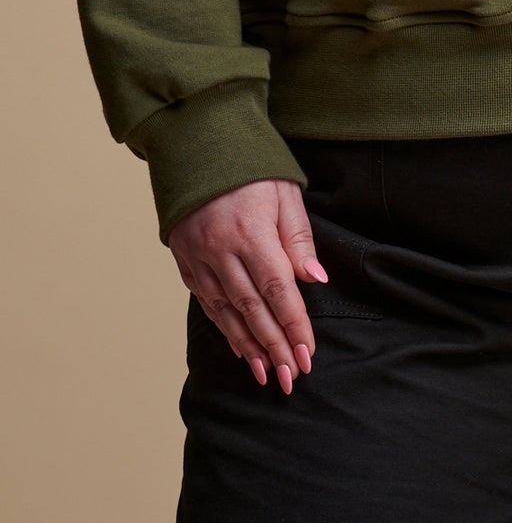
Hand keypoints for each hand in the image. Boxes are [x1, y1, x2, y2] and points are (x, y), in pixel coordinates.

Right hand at [168, 178, 327, 393]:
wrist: (197, 145)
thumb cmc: (251, 166)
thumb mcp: (285, 192)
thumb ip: (299, 238)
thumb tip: (314, 280)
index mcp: (251, 232)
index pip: (278, 290)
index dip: (294, 326)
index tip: (308, 354)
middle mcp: (221, 250)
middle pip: (253, 309)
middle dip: (275, 347)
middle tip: (291, 378)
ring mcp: (199, 258)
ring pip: (227, 313)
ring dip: (250, 347)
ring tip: (268, 374)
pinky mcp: (185, 261)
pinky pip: (207, 303)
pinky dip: (225, 329)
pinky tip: (241, 348)